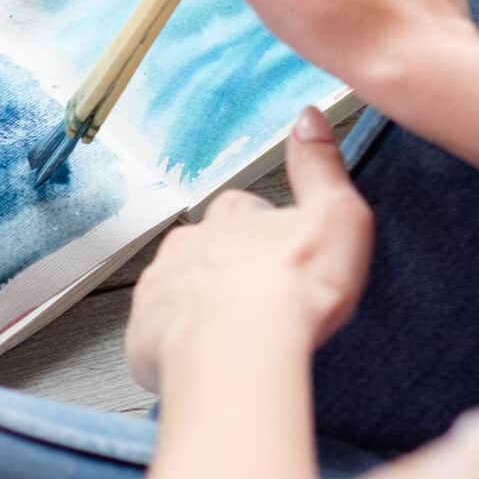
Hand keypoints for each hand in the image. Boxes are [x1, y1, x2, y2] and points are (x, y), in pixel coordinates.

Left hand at [124, 108, 371, 392]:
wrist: (240, 353)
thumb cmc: (292, 291)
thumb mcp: (336, 217)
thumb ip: (320, 166)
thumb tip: (308, 116)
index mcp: (231, 215)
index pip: (243, 211)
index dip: (264, 234)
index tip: (282, 256)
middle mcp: (187, 244)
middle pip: (207, 251)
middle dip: (228, 271)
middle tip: (261, 302)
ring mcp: (160, 288)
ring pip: (179, 291)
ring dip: (201, 307)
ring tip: (236, 337)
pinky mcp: (143, 333)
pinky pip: (159, 335)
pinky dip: (178, 346)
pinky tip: (208, 362)